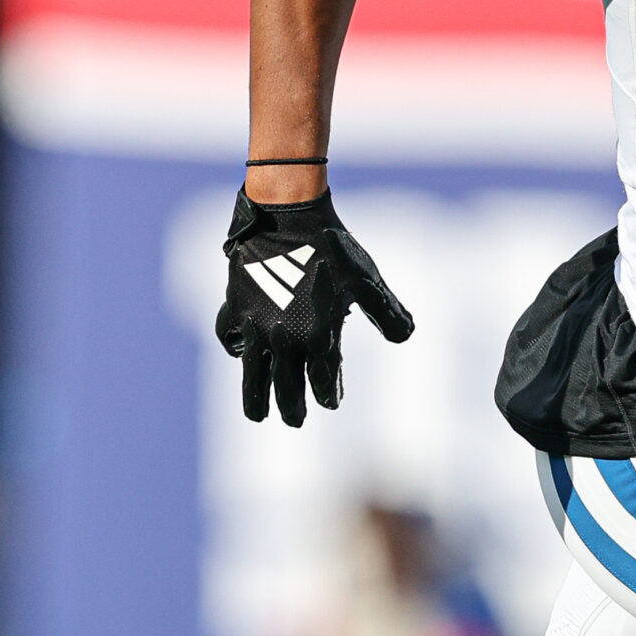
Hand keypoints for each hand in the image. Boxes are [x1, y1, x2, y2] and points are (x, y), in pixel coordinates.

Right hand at [215, 189, 414, 425]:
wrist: (288, 215)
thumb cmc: (335, 248)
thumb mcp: (368, 281)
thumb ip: (388, 313)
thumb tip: (405, 338)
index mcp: (319, 336)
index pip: (324, 381)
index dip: (329, 395)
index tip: (332, 402)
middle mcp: (285, 338)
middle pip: (286, 387)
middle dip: (293, 409)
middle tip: (296, 421)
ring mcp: (256, 325)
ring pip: (252, 374)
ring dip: (255, 398)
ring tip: (257, 415)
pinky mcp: (236, 306)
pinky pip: (229, 336)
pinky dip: (234, 348)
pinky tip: (241, 352)